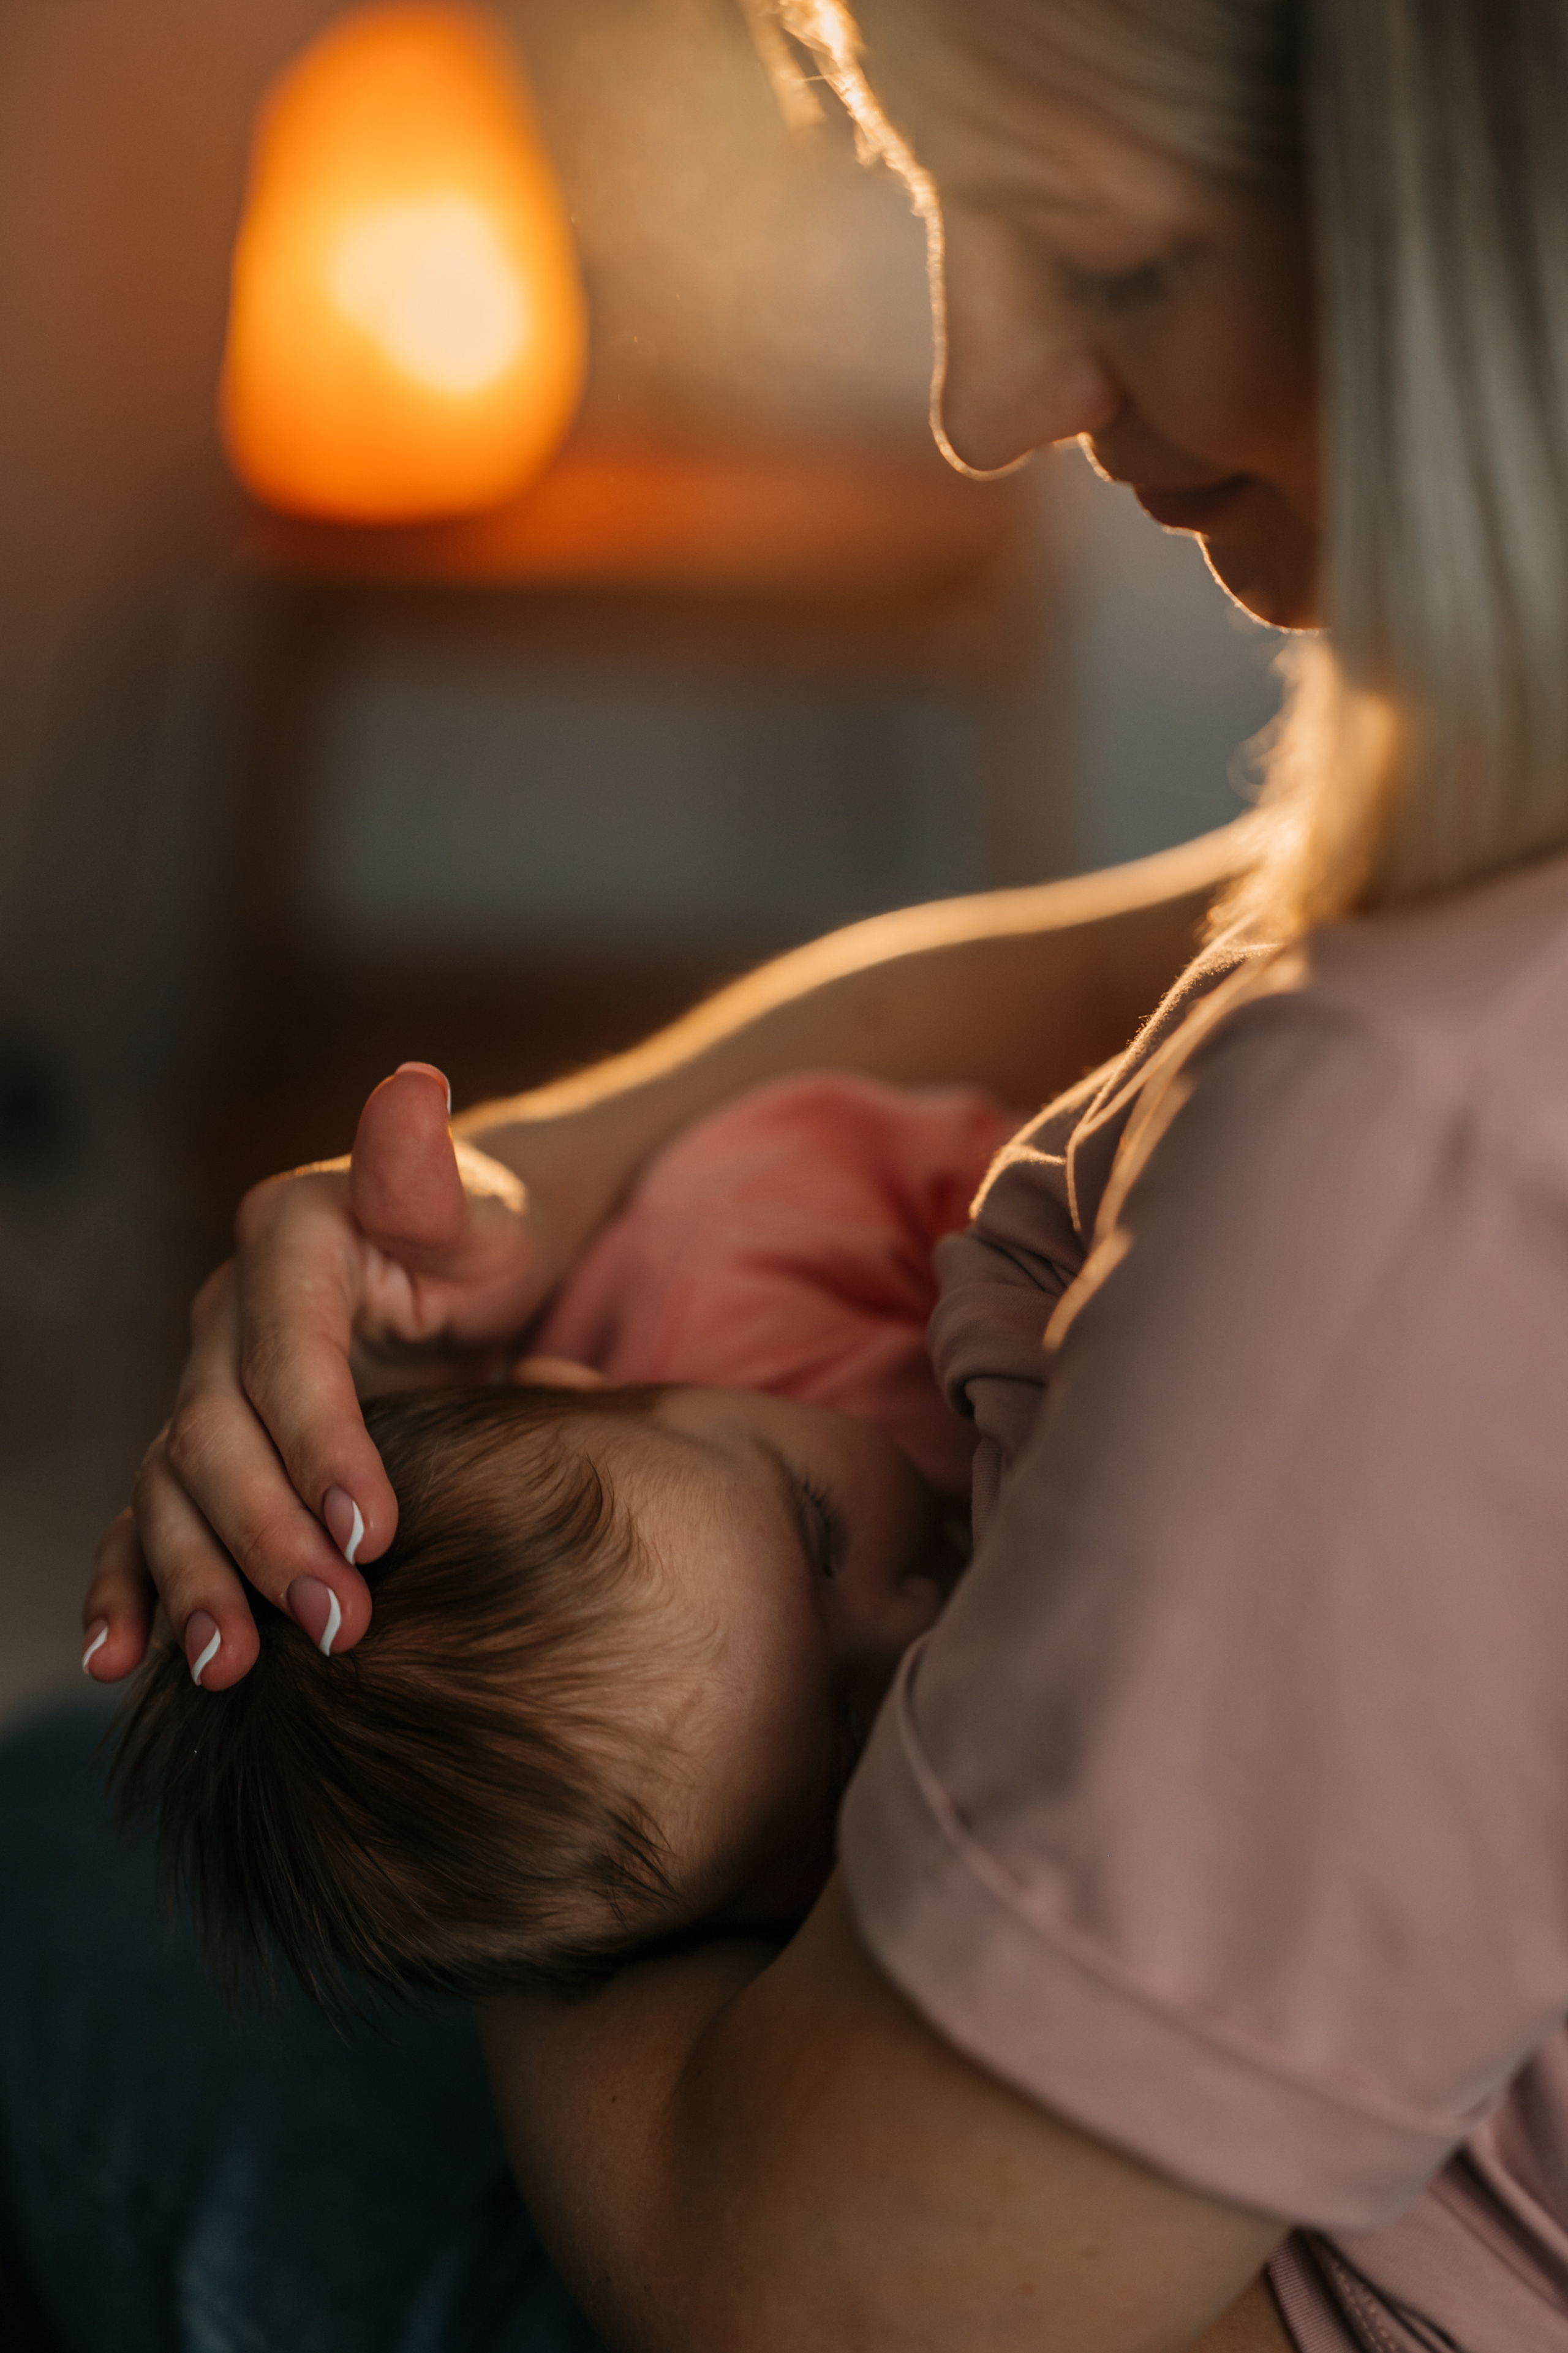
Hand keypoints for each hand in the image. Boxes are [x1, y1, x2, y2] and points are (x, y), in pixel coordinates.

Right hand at [83, 1064, 554, 1691]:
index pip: (289, 1353)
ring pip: (172, 1488)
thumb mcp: (476, 1208)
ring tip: (228, 1672)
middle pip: (218, 1433)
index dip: (321, 1441)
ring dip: (192, 1581)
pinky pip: (150, 1519)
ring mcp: (203, 1386)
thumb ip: (430, 1173)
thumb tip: (414, 1090)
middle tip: (337, 1627)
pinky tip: (123, 1661)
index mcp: (287, 1243)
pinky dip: (130, 1589)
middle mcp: (224, 1315)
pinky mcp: (206, 1452)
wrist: (453, 1273)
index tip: (375, 1531)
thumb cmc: (481, 1240)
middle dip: (267, 1536)